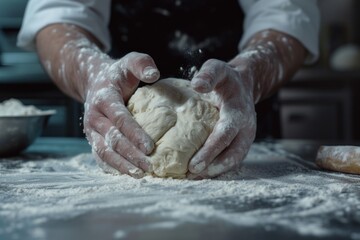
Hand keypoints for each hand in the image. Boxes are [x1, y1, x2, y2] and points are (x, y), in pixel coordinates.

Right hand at [83, 52, 159, 177]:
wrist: (95, 82)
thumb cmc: (119, 75)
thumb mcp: (130, 62)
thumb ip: (142, 64)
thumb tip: (154, 74)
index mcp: (104, 98)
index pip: (119, 119)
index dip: (134, 133)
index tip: (150, 147)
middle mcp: (95, 117)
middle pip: (113, 140)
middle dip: (131, 155)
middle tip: (150, 166)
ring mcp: (92, 131)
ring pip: (105, 152)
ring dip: (122, 165)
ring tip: (140, 175)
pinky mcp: (93, 139)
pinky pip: (101, 156)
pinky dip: (114, 167)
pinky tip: (128, 175)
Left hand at [187, 59, 256, 178]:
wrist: (244, 85)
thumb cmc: (226, 79)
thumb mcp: (217, 69)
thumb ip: (208, 75)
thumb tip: (197, 85)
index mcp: (238, 112)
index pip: (225, 134)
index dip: (210, 151)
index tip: (194, 165)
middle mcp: (246, 128)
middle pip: (232, 154)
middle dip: (212, 167)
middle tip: (191, 176)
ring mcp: (246, 137)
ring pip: (234, 161)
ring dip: (215, 172)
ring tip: (193, 179)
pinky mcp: (242, 143)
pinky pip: (232, 159)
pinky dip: (218, 168)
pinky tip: (202, 173)